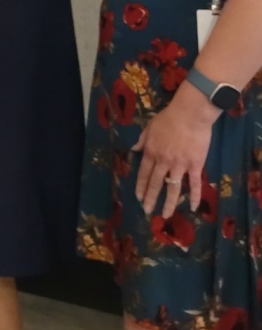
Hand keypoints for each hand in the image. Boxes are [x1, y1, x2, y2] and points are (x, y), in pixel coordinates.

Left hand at [133, 89, 218, 216]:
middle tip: (146, 211)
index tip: (138, 197)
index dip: (140, 186)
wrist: (190, 114)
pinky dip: (194, 197)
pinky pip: (194, 184)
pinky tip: (192, 207)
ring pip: (173, 188)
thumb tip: (134, 149)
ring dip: (168, 203)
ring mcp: (180, 165)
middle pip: (155, 183)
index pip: (143, 173)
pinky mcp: (195, 165)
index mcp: (151, 152)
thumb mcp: (149, 127)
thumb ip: (142, 140)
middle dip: (150, 198)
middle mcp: (163, 161)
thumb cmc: (169, 118)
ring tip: (165, 215)